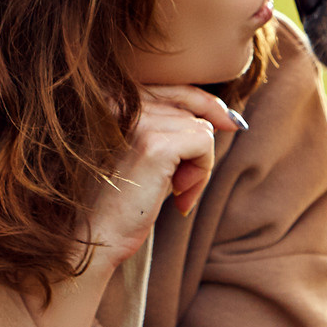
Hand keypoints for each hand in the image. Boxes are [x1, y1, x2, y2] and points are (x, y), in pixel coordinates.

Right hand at [83, 86, 238, 269]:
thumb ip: (172, 129)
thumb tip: (226, 117)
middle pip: (192, 111)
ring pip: (202, 129)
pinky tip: (180, 196)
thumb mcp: (147, 156)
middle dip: (197, 151)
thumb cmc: (122, 202)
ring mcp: (138, 122)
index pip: (176, 88)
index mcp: (115, 100)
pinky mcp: (155, 145)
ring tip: (176, 194)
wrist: (95, 238)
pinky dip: (202, 172)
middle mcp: (123, 102)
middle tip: (184, 187)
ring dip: (199, 168)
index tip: (231, 124)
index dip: (207, 105)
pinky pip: (205, 143)